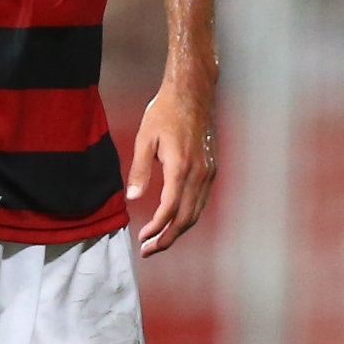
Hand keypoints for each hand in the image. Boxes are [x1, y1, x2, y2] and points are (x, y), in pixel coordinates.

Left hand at [129, 77, 217, 254]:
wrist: (193, 93)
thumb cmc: (165, 112)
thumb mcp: (145, 138)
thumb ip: (139, 170)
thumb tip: (132, 198)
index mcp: (181, 167)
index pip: (170, 208)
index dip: (156, 228)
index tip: (143, 239)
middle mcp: (199, 173)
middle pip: (187, 218)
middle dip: (168, 238)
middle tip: (149, 250)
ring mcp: (208, 172)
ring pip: (197, 212)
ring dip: (179, 230)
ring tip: (160, 240)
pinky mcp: (211, 169)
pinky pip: (201, 201)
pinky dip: (188, 216)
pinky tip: (175, 219)